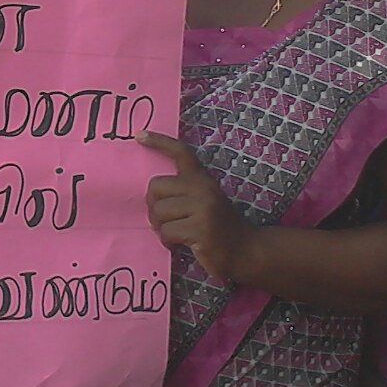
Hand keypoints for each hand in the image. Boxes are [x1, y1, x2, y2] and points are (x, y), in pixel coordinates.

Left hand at [140, 131, 257, 281]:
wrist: (246, 251)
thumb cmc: (217, 228)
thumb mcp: (203, 202)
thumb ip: (182, 193)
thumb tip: (150, 197)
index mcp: (202, 179)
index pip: (181, 152)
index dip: (159, 142)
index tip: (139, 136)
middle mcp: (203, 188)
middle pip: (155, 187)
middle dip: (154, 207)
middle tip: (165, 220)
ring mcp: (203, 207)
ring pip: (159, 212)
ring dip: (161, 228)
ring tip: (176, 234)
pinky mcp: (200, 228)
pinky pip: (167, 232)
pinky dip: (168, 242)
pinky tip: (179, 245)